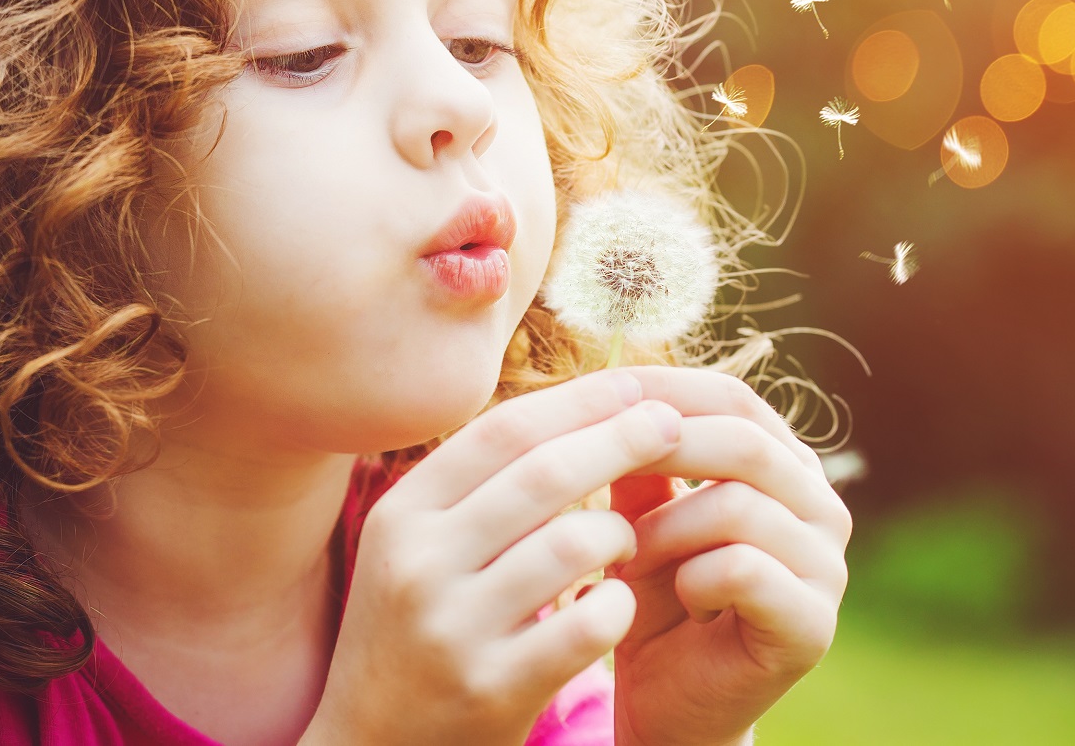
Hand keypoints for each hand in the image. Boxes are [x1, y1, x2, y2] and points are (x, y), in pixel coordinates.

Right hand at [300, 369, 680, 745]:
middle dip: (622, 439)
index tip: (635, 384)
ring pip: (577, 543)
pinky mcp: (493, 689)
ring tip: (626, 541)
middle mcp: (418, 565)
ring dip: (621, 533)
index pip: (502, 432)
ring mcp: (453, 630)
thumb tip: (585, 399)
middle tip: (673, 426)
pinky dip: (619, 606)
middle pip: (546, 474)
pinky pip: (591, 623)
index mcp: (400, 516)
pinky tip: (616, 605)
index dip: (578, 401)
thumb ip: (482, 484)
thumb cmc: (417, 630)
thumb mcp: (420, 549)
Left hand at [605, 367, 852, 745]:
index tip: (599, 392)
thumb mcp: (642, 520)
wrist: (671, 710)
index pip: (736, 400)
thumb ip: (642, 463)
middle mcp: (821, 509)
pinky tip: (679, 603)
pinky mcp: (813, 623)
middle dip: (662, 447)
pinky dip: (692, 579)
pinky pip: (743, 569)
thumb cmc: (656, 606)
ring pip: (739, 505)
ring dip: (665, 529)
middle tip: (600, 468)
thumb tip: (617, 388)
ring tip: (630, 559)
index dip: (667, 389)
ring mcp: (827, 567)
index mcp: (786, 470)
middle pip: (745, 442)